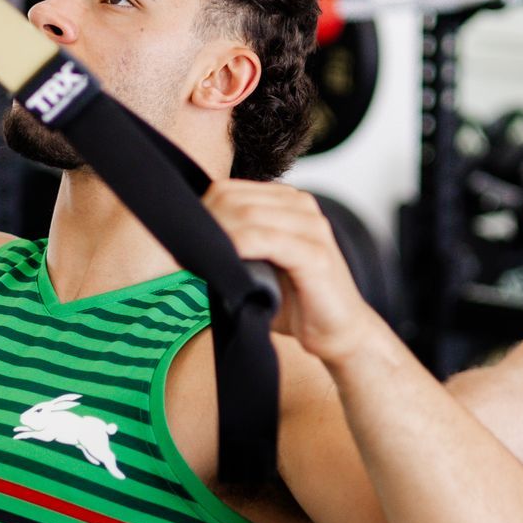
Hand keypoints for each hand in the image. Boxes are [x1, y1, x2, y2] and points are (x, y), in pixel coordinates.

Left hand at [203, 180, 387, 366]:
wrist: (339, 333)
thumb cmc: (297, 302)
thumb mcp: (260, 265)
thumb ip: (237, 245)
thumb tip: (191, 238)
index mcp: (287, 202)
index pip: (229, 190)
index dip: (201, 213)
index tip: (183, 243)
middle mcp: (302, 206)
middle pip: (234, 198)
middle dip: (205, 225)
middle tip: (185, 255)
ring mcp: (312, 227)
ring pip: (247, 215)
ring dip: (218, 237)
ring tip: (200, 261)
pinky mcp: (316, 254)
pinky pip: (267, 239)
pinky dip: (238, 248)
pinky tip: (225, 262)